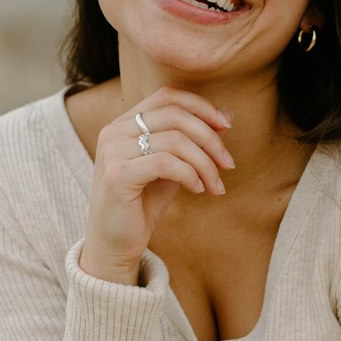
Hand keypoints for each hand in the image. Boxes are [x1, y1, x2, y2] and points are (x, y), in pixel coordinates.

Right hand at [79, 86, 233, 283]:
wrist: (113, 244)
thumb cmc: (141, 205)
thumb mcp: (170, 168)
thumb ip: (189, 143)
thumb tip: (223, 121)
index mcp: (123, 123)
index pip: (167, 96)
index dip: (201, 106)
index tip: (227, 125)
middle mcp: (113, 131)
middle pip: (175, 115)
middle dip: (210, 138)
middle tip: (228, 163)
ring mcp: (112, 151)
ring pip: (175, 140)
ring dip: (205, 163)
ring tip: (215, 184)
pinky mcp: (117, 175)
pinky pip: (166, 163)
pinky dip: (190, 175)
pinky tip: (198, 189)